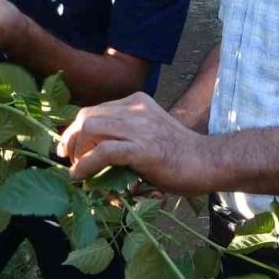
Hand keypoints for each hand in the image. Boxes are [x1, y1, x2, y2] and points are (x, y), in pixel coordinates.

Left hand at [57, 92, 216, 195]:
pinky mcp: (142, 148)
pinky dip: (86, 165)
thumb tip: (95, 158)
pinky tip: (81, 176)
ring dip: (77, 152)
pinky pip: (103, 151)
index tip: (70, 148)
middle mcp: (135, 108)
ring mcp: (139, 126)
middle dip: (71, 139)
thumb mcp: (149, 136)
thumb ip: (125, 139)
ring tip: (77, 170)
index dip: (77, 130)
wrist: (209, 162)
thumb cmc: (181, 156)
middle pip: (87, 116)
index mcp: (137, 102)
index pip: (95, 110)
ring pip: (90, 129)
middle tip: (69, 159)